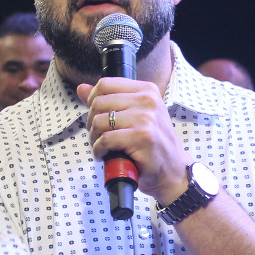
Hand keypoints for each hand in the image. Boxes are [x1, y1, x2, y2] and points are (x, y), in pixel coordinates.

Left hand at [76, 78, 192, 206]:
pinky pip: (105, 139)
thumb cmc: (153, 144)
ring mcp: (146, 118)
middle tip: (98, 136)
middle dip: (91, 122)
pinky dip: (99, 150)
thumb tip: (81, 88)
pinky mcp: (141, 137)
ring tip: (102, 147)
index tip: (96, 115)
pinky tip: (104, 155)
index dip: (92, 100)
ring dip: (94, 138)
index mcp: (147, 90)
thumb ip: (109, 100)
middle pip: (99, 102)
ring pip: (99, 121)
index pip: (105, 84)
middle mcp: (148, 100)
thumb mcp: (135, 115)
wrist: (173, 171)